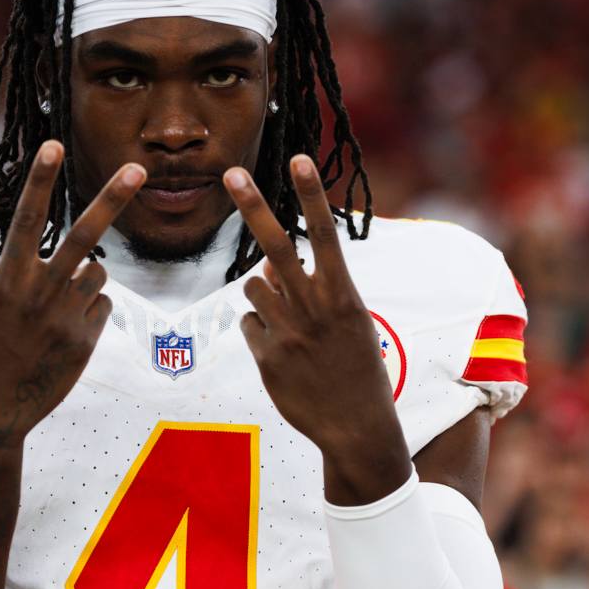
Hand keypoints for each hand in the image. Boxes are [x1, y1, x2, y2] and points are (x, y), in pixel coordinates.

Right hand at [0, 141, 145, 451]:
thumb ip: (23, 277)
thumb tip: (73, 263)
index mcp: (7, 279)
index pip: (26, 219)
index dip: (40, 180)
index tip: (53, 144)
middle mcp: (38, 293)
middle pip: (83, 236)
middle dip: (112, 199)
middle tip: (138, 168)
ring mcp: (65, 318)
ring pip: (97, 275)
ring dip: (85, 282)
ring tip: (55, 313)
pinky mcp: (85, 341)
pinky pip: (102, 308)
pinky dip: (90, 313)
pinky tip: (65, 336)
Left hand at [223, 155, 411, 504]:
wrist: (357, 429)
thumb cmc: (357, 370)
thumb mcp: (350, 324)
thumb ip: (314, 290)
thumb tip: (270, 266)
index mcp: (344, 296)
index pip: (328, 234)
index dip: (311, 195)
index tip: (298, 159)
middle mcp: (315, 309)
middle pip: (276, 247)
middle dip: (253, 207)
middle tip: (231, 172)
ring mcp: (288, 333)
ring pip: (254, 287)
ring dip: (264, 296)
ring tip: (291, 326)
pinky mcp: (267, 358)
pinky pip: (248, 324)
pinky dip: (260, 332)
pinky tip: (283, 355)